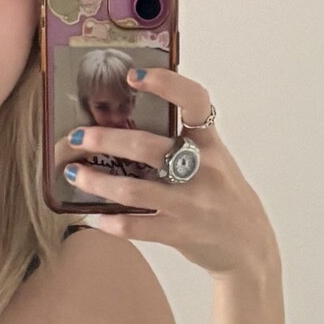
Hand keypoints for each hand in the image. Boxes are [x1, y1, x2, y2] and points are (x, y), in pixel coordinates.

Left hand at [63, 67, 278, 279]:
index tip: (135, 76)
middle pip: (147, 148)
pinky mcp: (179, 233)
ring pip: (134, 191)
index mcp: (211, 144)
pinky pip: (136, 228)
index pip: (194, 101)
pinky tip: (93, 216)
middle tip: (77, 136)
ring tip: (73, 174)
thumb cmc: (224, 197)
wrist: (249, 247)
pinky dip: (110, 222)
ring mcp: (190, 204)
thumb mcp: (215, 161)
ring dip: (97, 182)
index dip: (166, 84)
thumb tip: (132, 119)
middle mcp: (202, 170)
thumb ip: (185, 140)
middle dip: (106, 140)